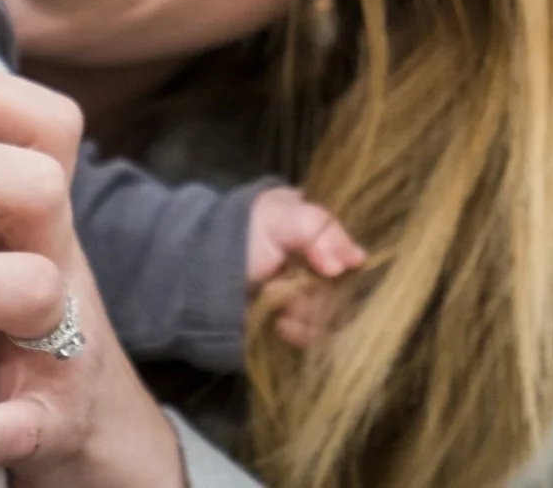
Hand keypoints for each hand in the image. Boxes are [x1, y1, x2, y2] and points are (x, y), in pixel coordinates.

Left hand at [0, 71, 186, 487]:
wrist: (95, 422)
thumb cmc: (12, 307)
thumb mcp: (5, 240)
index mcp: (42, 214)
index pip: (49, 126)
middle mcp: (58, 262)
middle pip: (41, 188)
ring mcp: (61, 342)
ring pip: (29, 290)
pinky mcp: (47, 421)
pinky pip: (8, 425)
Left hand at [248, 186, 363, 349]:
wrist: (197, 277)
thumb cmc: (241, 235)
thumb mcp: (279, 217)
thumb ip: (319, 229)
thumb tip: (355, 259)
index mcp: (319, 227)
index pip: (353, 248)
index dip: (346, 262)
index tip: (328, 269)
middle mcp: (321, 260)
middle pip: (347, 285)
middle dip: (322, 294)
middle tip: (295, 292)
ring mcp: (310, 292)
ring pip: (335, 312)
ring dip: (310, 314)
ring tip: (284, 309)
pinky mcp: (299, 321)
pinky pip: (319, 335)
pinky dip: (302, 333)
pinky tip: (282, 325)